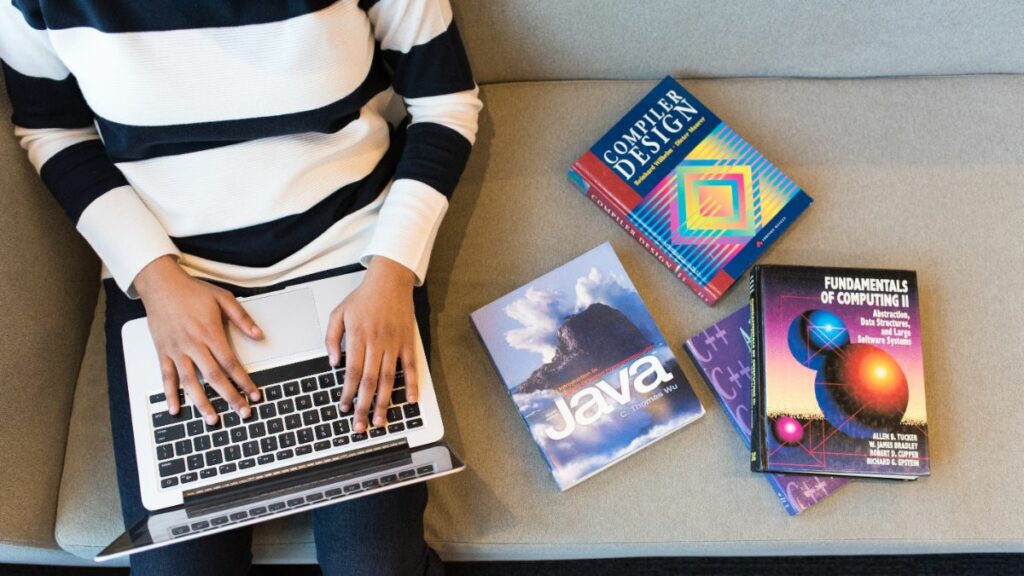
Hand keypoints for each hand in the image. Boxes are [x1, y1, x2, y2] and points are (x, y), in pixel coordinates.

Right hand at [134, 255, 262, 424]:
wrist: (161, 284)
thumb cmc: (191, 291)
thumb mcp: (223, 298)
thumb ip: (242, 319)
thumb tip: (260, 335)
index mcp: (210, 333)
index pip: (231, 363)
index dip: (244, 381)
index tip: (254, 394)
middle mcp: (193, 344)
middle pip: (214, 377)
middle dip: (230, 397)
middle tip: (242, 412)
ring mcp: (176, 350)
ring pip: (190, 382)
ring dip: (202, 403)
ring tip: (212, 420)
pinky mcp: (162, 351)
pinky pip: (166, 376)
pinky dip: (170, 394)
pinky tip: (176, 409)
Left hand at [325, 257, 418, 432]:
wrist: (390, 280)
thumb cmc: (363, 297)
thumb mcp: (338, 313)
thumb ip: (331, 338)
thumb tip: (333, 363)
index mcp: (358, 337)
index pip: (351, 372)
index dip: (347, 393)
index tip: (344, 408)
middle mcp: (377, 343)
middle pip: (369, 381)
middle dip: (363, 406)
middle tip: (360, 426)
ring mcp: (394, 344)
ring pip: (388, 379)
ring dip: (384, 402)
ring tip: (380, 420)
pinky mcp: (408, 342)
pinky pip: (411, 367)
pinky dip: (412, 384)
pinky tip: (410, 400)